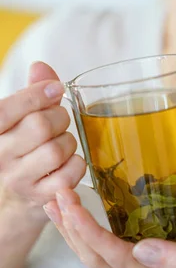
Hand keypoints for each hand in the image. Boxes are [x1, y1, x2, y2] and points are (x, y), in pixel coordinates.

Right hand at [0, 62, 85, 221]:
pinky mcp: (39, 198)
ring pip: (57, 149)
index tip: (56, 88)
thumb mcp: (18, 119)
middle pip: (39, 126)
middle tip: (59, 120)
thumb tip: (40, 66)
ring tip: (61, 143)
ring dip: (68, 142)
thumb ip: (30, 92)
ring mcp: (17, 180)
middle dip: (59, 117)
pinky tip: (67, 162)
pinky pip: (69, 173)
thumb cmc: (18, 149)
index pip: (7, 110)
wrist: (11, 201)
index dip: (36, 95)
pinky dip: (76, 163)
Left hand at [45, 188, 175, 267]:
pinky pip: (109, 240)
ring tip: (55, 201)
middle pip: (96, 257)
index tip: (70, 203)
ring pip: (97, 252)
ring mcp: (146, 261)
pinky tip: (79, 205)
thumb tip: (142, 251)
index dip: (87, 232)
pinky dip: (88, 224)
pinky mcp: (148, 246)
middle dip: (72, 229)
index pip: (113, 257)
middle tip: (56, 194)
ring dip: (73, 228)